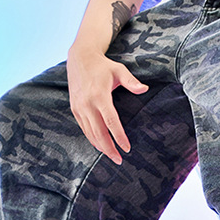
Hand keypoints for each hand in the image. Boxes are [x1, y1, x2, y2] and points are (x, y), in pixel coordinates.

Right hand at [66, 45, 147, 164]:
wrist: (79, 58)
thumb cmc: (103, 65)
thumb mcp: (119, 70)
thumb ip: (131, 81)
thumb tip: (145, 89)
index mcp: (99, 96)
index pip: (111, 122)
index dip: (119, 137)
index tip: (127, 148)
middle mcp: (87, 104)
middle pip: (99, 132)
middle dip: (109, 149)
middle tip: (119, 160)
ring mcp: (79, 107)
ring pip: (90, 133)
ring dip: (100, 146)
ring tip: (111, 156)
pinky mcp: (74, 109)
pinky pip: (83, 128)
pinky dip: (92, 138)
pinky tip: (100, 145)